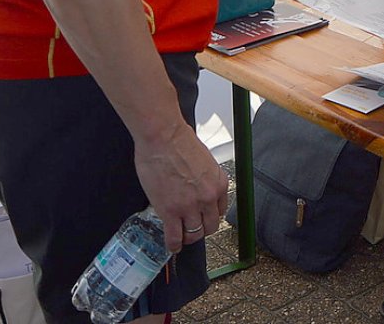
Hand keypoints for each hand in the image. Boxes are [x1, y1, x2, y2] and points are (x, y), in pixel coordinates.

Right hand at [132, 123, 230, 251]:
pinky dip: (174, 245)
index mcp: (219, 183)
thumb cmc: (179, 141)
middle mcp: (208, 197)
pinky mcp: (170, 211)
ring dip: (187, 238)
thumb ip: (204, 178)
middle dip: (201, 229)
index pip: (220, 211)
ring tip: (181, 237)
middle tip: (192, 229)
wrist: (163, 137)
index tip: (203, 218)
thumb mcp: (204, 160)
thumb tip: (198, 187)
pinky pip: (175, 237)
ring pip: (194, 235)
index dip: (209, 216)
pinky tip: (172, 246)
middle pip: (209, 227)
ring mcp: (189, 206)